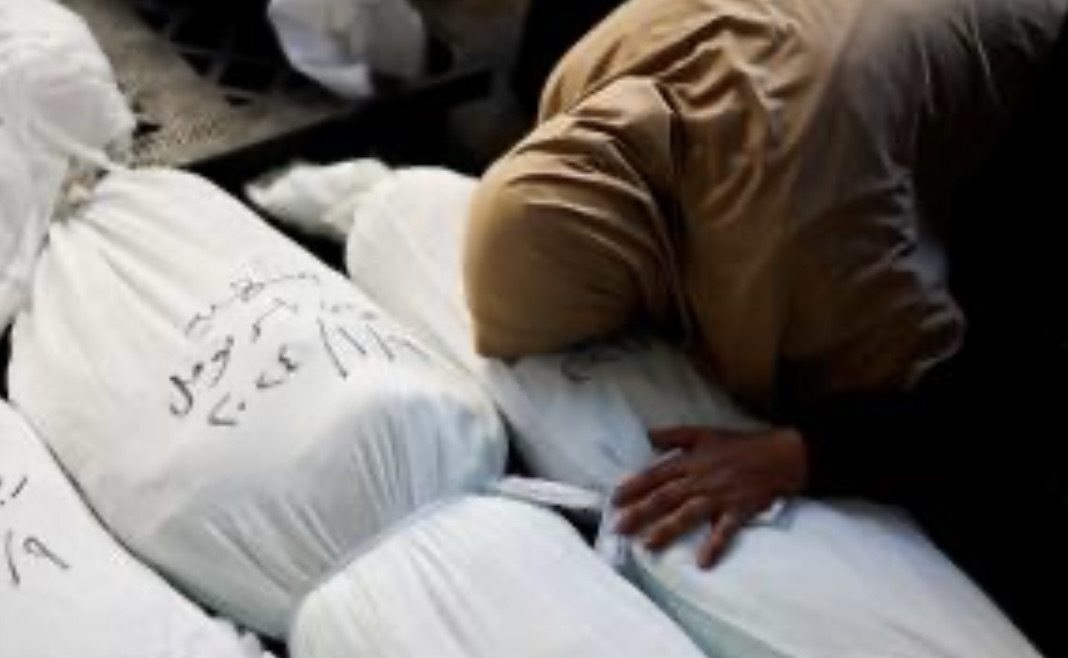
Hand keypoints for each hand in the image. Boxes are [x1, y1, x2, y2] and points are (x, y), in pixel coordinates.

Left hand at [613, 426, 807, 567]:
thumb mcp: (703, 432)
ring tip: (647, 545)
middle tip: (619, 528)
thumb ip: (673, 435)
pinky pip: (725, 530)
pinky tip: (702, 562)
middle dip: (640, 512)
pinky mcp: (739, 510)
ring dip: (668, 529)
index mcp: (690, 461)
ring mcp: (719, 496)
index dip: (634, 487)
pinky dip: (715, 545)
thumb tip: (645, 435)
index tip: (614, 500)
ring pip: (689, 514)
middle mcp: (701, 479)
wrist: (781, 454)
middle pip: (665, 497)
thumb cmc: (740, 444)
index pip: (656, 475)